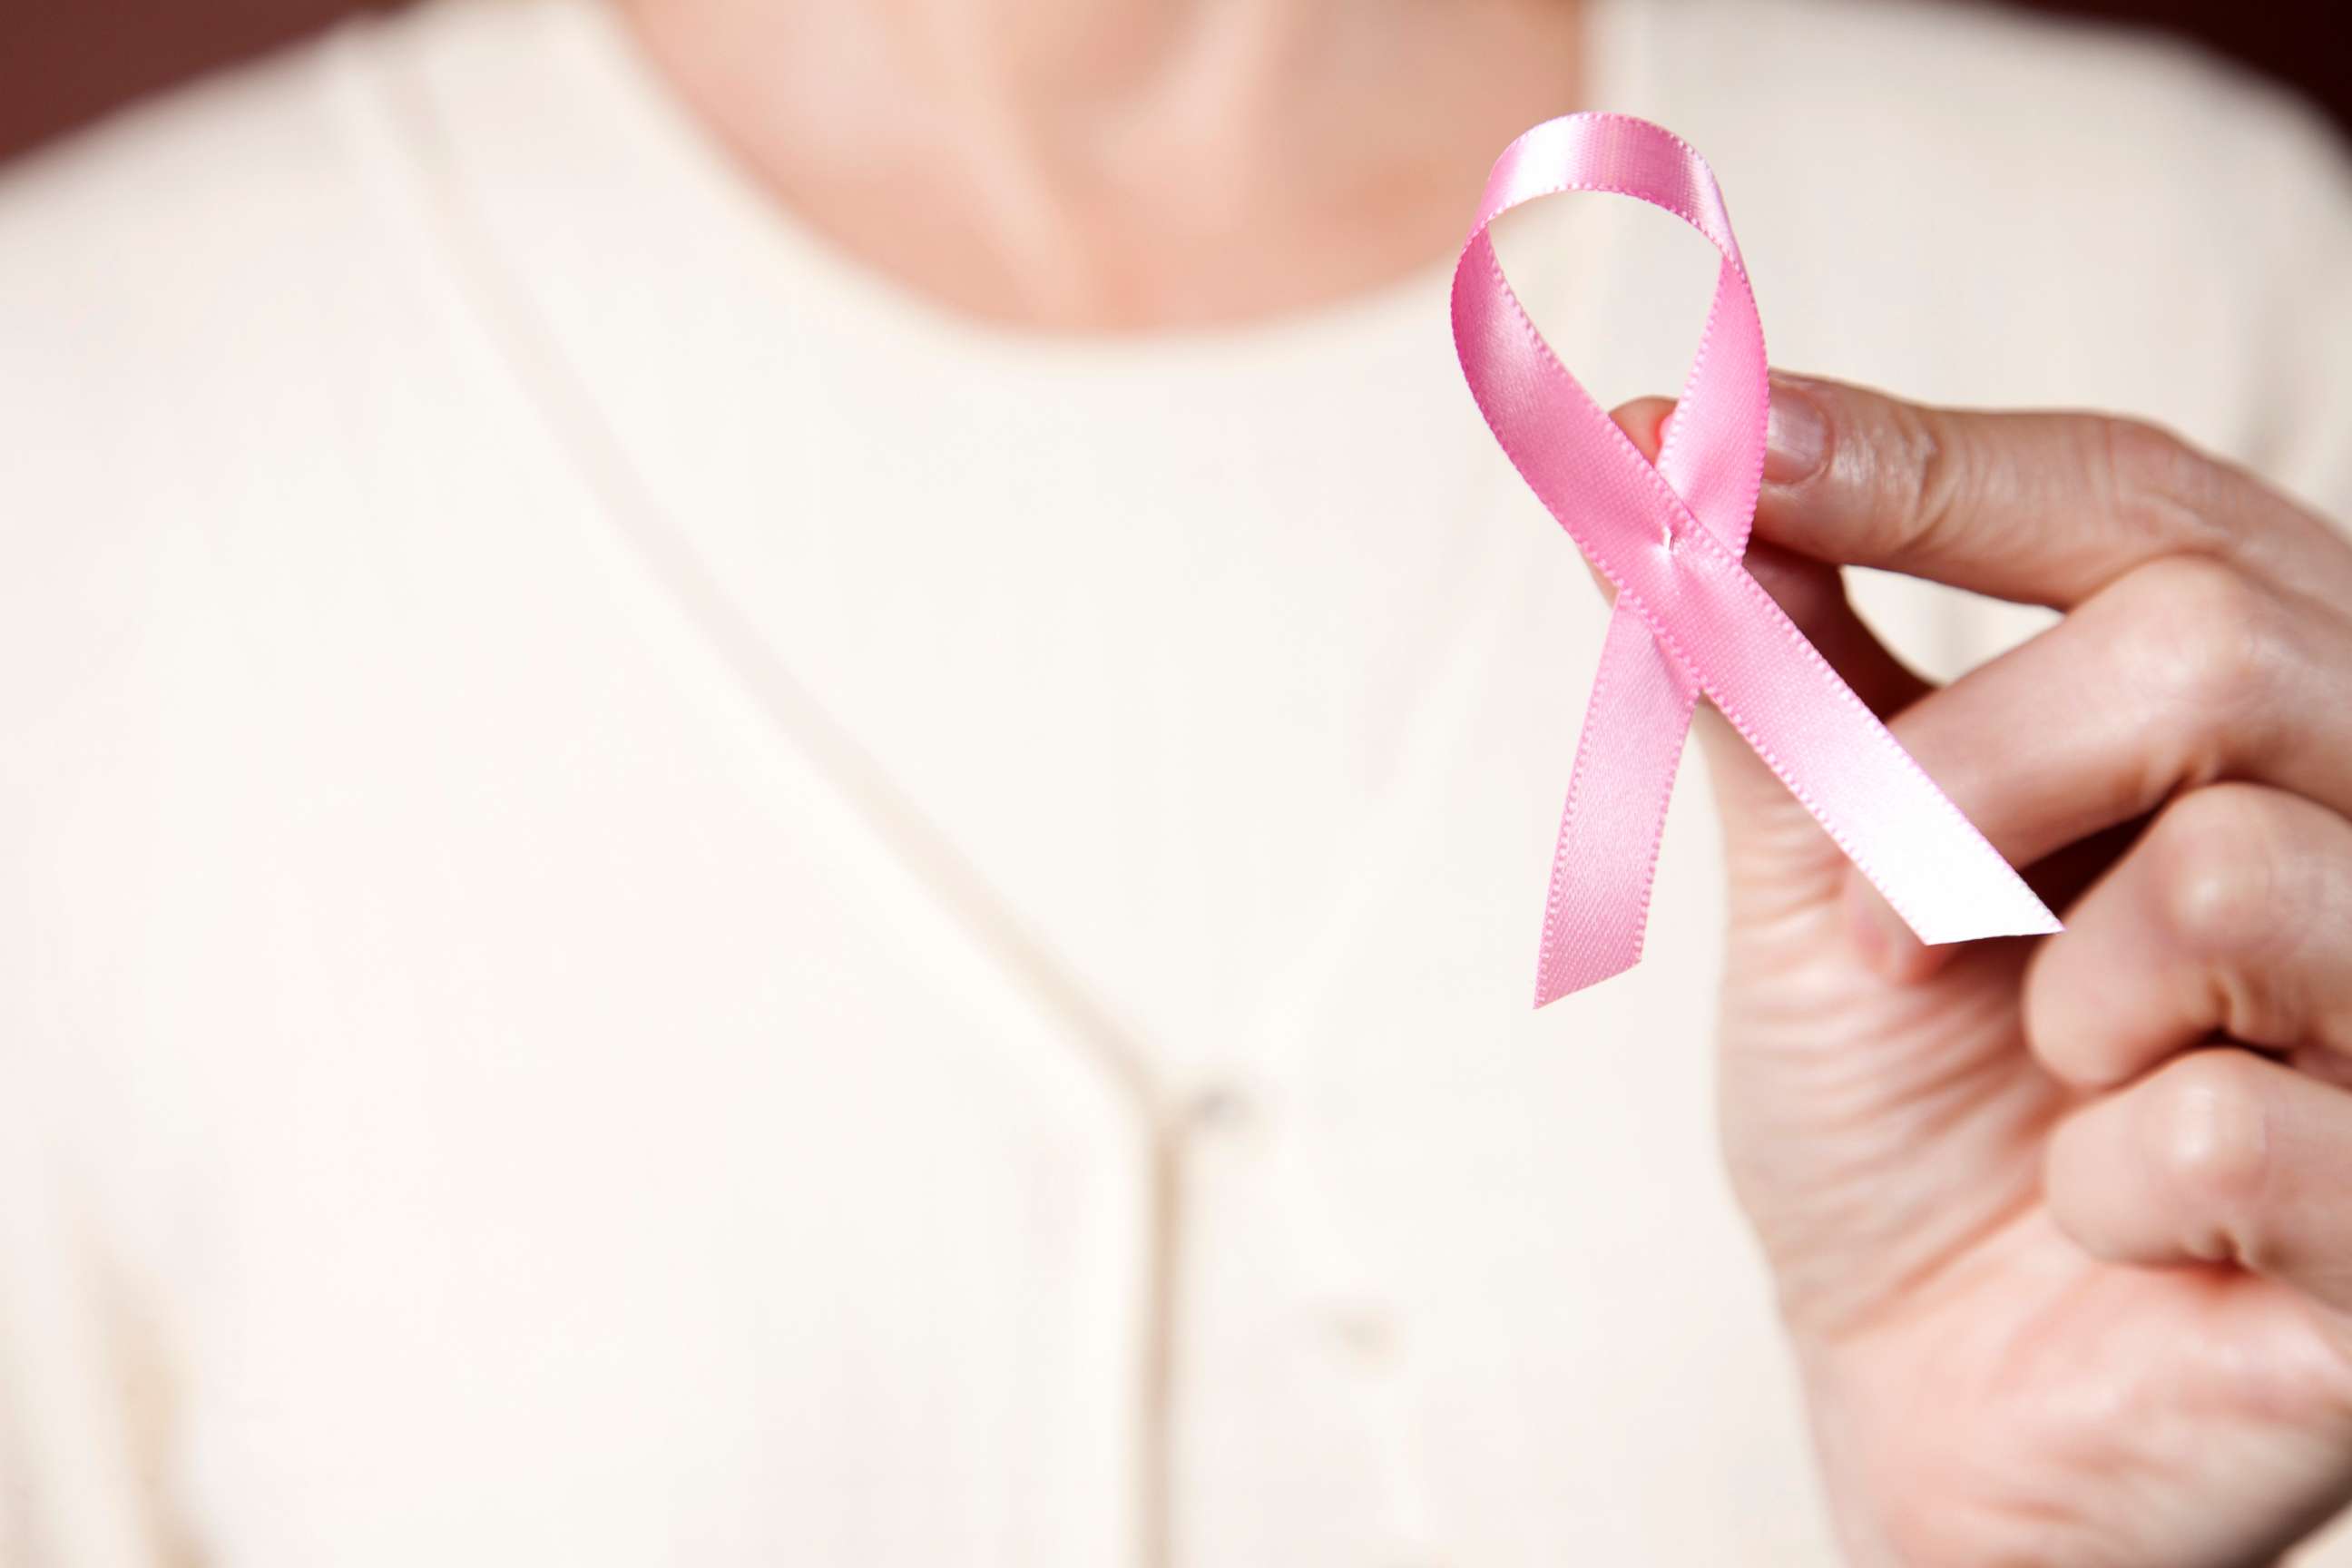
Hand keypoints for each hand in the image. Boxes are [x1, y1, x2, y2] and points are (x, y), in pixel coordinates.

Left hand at [1627, 374, 2351, 1565]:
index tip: (1709, 442)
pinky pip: (2231, 1133)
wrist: (1926, 1396)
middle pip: (2215, 643)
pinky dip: (2098, 1188)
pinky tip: (2115, 1228)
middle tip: (1876, 917)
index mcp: (2257, 711)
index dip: (1924, 463)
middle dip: (1967, 780)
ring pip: (2242, 877)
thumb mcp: (1817, 876)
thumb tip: (1651, 449)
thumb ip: (1772, 677)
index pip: (2136, 503)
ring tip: (2039, 1080)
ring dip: (2045, 1000)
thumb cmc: (1897, 1115)